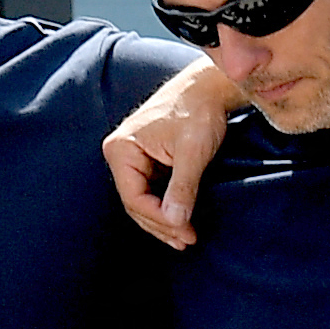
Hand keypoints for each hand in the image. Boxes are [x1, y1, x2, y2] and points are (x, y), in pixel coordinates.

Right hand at [100, 60, 239, 248]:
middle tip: (186, 241)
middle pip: (135, 202)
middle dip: (161, 224)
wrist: (209, 87)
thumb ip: (182, 188)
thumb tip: (175, 222)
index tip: (184, 232)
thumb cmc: (198, 111)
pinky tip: (181, 219)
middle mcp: (121, 154)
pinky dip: (166, 206)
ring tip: (185, 237)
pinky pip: (152, 190)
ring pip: (143, 199)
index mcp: (121, 150)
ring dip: (164, 219)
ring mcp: (132, 157)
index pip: (134, 197)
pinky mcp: (147, 159)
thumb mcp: (192, 152)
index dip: (159, 219)